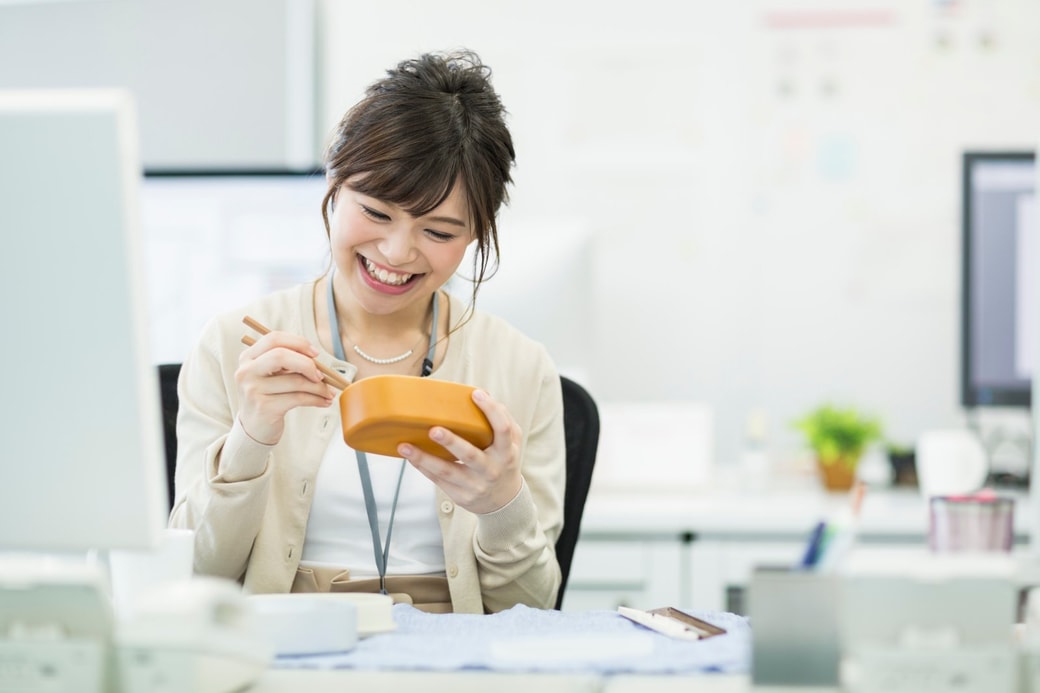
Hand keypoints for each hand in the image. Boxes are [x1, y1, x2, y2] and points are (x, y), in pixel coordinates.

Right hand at [235, 331, 334, 444]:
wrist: (254, 428)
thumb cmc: (268, 397)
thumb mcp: (271, 375)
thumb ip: (288, 362)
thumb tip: (317, 358)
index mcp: (248, 358)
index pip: (273, 339)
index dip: (298, 343)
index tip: (315, 354)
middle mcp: (246, 372)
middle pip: (281, 356)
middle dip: (307, 364)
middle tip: (321, 375)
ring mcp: (253, 390)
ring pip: (295, 381)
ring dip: (319, 387)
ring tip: (328, 392)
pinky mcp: (264, 408)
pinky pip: (298, 398)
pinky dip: (316, 399)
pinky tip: (324, 401)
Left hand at [399, 389, 522, 514]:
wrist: (503, 500)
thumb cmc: (504, 462)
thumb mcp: (512, 443)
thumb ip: (503, 419)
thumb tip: (483, 394)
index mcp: (506, 452)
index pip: (502, 429)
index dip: (491, 411)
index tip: (476, 394)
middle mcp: (491, 469)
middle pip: (470, 455)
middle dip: (451, 442)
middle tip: (434, 429)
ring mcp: (475, 485)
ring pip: (447, 471)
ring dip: (424, 458)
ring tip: (405, 446)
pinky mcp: (461, 496)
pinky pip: (438, 480)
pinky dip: (423, 467)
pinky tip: (410, 457)